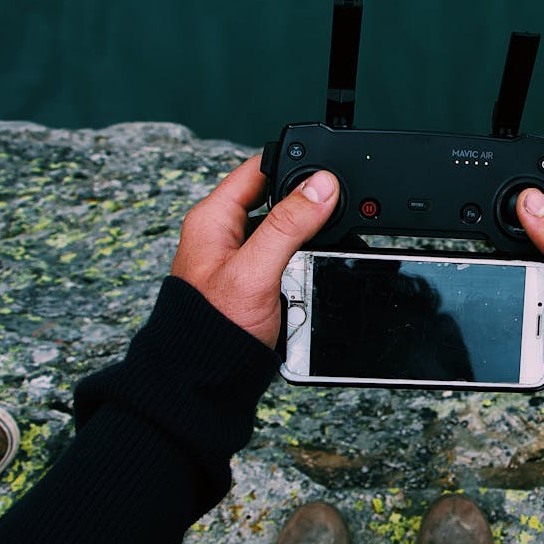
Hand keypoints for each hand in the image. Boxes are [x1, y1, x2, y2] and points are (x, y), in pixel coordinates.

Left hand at [171, 157, 338, 347]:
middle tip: (337, 210)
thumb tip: (321, 187)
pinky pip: (285, 257)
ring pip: (284, 229)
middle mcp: (224, 233)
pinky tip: (314, 272)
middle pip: (276, 197)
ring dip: (308, 237)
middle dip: (307, 203)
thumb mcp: (256, 270)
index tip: (328, 170)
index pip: (258, 169)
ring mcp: (239, 257)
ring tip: (325, 247)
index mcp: (213, 218)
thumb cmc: (213, 327)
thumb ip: (288, 225)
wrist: (206, 379)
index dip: (293, 164)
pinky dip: (304, 261)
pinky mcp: (253, 280)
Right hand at [516, 165, 543, 451]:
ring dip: (519, 245)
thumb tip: (532, 202)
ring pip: (543, 247)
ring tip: (492, 243)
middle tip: (490, 209)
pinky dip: (522, 277)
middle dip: (524, 206)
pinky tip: (509, 282)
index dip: (543, 173)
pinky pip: (540, 281)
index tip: (509, 176)